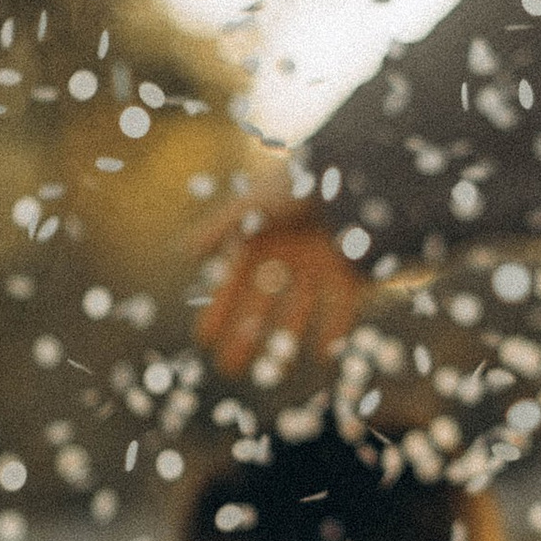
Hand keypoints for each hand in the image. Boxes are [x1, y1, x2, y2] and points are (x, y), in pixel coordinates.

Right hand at [195, 191, 373, 376]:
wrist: (355, 168)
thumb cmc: (298, 180)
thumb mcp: (256, 205)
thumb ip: (223, 227)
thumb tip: (186, 252)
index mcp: (260, 242)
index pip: (233, 285)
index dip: (219, 311)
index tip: (203, 340)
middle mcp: (286, 259)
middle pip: (260, 306)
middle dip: (244, 336)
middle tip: (229, 369)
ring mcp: (316, 268)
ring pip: (296, 313)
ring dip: (284, 341)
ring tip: (273, 372)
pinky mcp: (349, 272)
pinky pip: (339, 309)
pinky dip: (332, 332)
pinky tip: (322, 356)